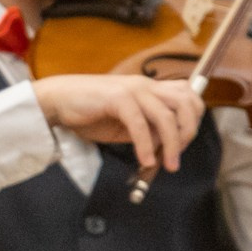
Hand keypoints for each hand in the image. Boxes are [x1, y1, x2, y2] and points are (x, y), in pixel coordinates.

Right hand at [29, 71, 204, 172]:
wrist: (58, 100)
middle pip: (186, 103)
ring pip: (167, 115)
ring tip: (169, 165)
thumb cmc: (89, 113)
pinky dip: (145, 146)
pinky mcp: (117, 98)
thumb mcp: (126, 124)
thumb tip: (166, 144)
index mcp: (149, 88)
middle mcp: (145, 85)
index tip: (183, 143)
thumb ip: (148, 129)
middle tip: (177, 155)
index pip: (188, 95)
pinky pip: (140, 125)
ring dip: (172, 144)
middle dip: (188, 132)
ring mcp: (132, 90)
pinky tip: (144, 162)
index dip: (193, 120)